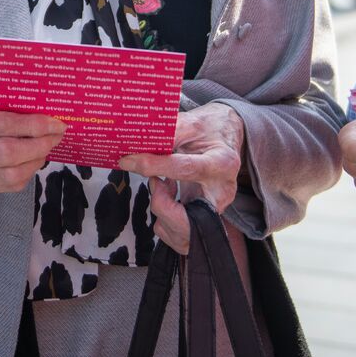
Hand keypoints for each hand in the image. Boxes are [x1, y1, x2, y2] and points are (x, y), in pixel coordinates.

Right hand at [0, 85, 64, 204]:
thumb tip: (39, 100)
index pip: (0, 124)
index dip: (32, 124)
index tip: (55, 121)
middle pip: (7, 154)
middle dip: (40, 144)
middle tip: (58, 133)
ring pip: (11, 175)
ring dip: (37, 160)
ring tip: (48, 145)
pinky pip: (8, 185)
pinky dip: (27, 171)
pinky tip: (33, 157)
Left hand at [119, 103, 244, 253]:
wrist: (225, 138)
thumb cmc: (209, 129)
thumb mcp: (192, 122)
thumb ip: (167, 133)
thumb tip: (137, 143)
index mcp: (222, 163)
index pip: (187, 169)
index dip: (155, 166)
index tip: (130, 160)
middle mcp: (223, 193)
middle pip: (189, 219)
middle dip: (161, 204)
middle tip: (155, 181)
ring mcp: (216, 210)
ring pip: (181, 232)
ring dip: (161, 209)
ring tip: (162, 183)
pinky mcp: (206, 221)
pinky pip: (178, 235)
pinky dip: (164, 218)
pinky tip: (168, 194)